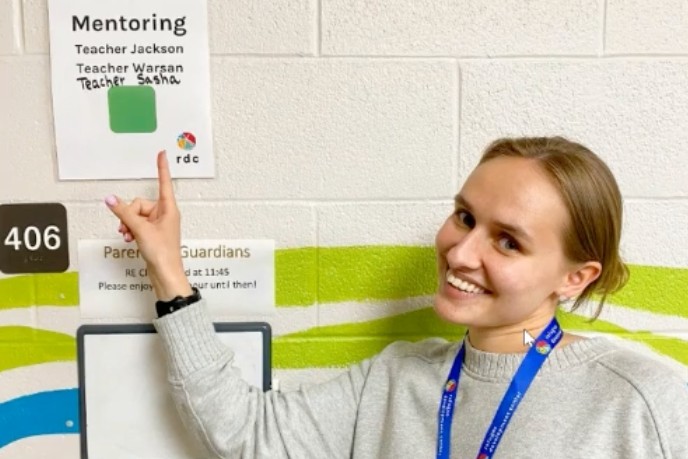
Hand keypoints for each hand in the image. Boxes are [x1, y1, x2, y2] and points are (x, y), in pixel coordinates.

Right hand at [105, 151, 191, 299]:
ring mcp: (159, 224)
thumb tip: (111, 199)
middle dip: (129, 214)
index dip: (162, 168)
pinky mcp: (152, 233)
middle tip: (129, 228)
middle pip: (140, 203)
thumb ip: (124, 213)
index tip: (162, 153)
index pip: (164, 183)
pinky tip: (128, 238)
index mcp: (169, 209)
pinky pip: (137, 224)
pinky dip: (131, 230)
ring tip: (128, 235)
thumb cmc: (162, 253)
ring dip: (128, 223)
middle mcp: (165, 214)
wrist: (165, 274)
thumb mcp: (141, 229)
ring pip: (136, 215)